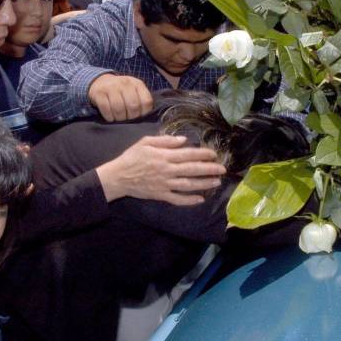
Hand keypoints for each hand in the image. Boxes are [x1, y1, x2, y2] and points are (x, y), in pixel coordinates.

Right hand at [88, 73, 152, 120]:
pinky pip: (106, 109)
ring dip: (119, 118)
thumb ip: (141, 101)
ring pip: (119, 108)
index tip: (139, 116)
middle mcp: (125, 83)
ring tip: (119, 118)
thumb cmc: (121, 91)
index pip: (146, 101)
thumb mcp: (134, 91)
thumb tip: (146, 118)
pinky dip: (109, 117)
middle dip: (131, 117)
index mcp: (137, 84)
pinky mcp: (99, 92)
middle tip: (127, 118)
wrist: (100, 82)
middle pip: (133, 106)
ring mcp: (111, 87)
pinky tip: (110, 117)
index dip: (144, 113)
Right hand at [96, 135, 226, 204]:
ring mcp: (164, 184)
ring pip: (188, 185)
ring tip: (216, 182)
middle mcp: (167, 170)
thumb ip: (165, 140)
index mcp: (164, 156)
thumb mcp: (145, 142)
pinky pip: (177, 199)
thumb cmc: (132, 157)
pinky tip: (200, 199)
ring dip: (204, 184)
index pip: (188, 154)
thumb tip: (184, 140)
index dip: (203, 154)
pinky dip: (189, 200)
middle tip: (223, 169)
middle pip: (192, 169)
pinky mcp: (160, 195)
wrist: (118, 177)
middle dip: (209, 169)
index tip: (214, 154)